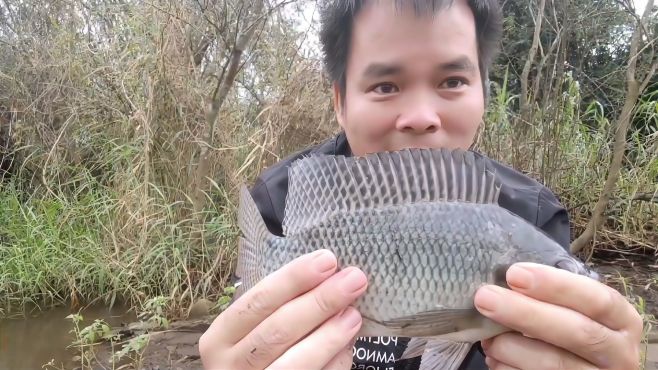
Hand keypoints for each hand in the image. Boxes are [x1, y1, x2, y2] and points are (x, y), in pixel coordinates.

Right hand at [199, 249, 367, 369]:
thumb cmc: (254, 355)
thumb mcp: (251, 331)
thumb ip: (279, 309)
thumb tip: (327, 279)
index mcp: (220, 338)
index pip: (257, 301)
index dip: (293, 279)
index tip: (327, 260)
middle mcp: (231, 366)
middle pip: (278, 330)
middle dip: (319, 302)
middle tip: (353, 279)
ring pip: (295, 362)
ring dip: (329, 335)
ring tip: (354, 313)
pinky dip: (333, 362)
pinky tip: (348, 345)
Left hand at [473, 262, 642, 369]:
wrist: (584, 367)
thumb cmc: (572, 326)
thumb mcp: (575, 309)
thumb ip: (550, 296)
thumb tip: (504, 279)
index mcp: (622, 320)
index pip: (597, 300)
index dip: (556, 286)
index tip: (514, 274)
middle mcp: (619, 353)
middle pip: (577, 332)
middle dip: (526, 313)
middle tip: (485, 298)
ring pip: (556, 364)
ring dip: (512, 348)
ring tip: (487, 337)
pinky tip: (495, 360)